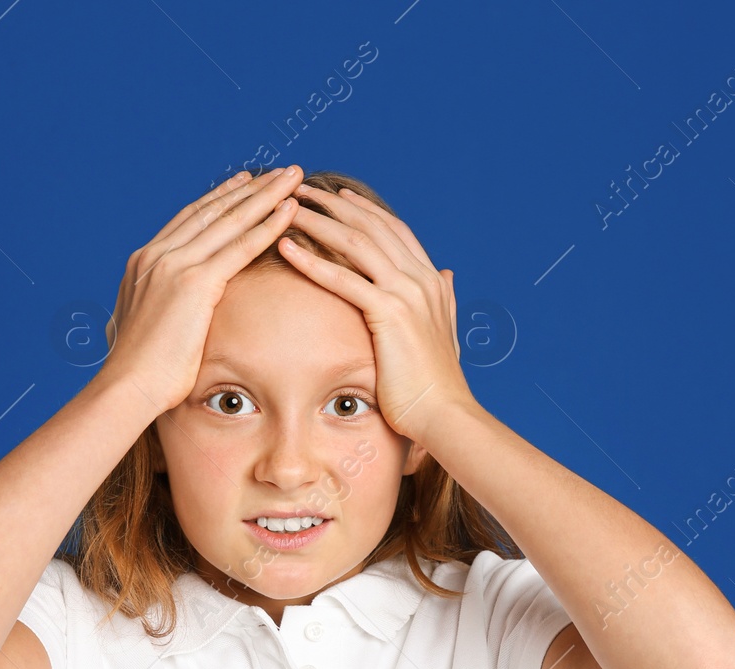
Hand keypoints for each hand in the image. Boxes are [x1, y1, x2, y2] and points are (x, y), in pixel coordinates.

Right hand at [98, 165, 303, 412]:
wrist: (126, 387)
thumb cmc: (139, 372)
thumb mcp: (146, 327)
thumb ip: (159, 308)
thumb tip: (169, 316)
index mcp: (144, 262)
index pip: (190, 219)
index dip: (221, 198)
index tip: (245, 182)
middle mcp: (157, 254)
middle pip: (212, 210)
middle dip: (250, 188)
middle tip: (280, 170)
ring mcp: (174, 265)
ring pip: (230, 220)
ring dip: (266, 195)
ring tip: (295, 176)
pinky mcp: (195, 283)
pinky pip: (240, 247)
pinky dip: (268, 225)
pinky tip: (290, 212)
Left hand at [278, 185, 472, 442]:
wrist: (445, 413)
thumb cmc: (438, 383)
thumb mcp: (445, 331)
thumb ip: (445, 298)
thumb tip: (448, 274)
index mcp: (430, 280)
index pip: (393, 230)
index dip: (364, 209)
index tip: (337, 194)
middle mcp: (421, 278)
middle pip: (371, 227)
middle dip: (334, 204)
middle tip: (301, 188)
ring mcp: (407, 293)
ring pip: (356, 243)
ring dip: (318, 221)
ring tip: (286, 209)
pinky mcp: (390, 314)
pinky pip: (344, 279)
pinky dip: (313, 260)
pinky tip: (286, 249)